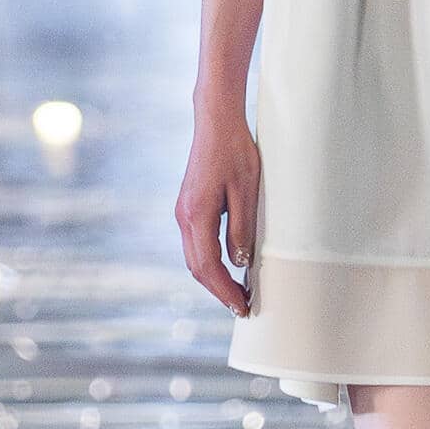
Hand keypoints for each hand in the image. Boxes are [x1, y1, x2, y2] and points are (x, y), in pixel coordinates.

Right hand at [175, 114, 260, 315]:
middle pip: (197, 267)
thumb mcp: (246, 191)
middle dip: (219, 291)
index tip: (241, 307)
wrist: (215, 121)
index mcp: (197, 215)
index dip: (225, 291)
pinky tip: (228, 267)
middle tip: (242, 307)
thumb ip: (241, 228)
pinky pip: (196, 243)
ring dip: (214, 278)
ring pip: (194, 257)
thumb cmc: (235, 151)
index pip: (209, 266)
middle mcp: (184, 217)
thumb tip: (239, 262)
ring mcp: (183, 212)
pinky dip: (210, 262)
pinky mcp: (188, 206)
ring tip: (238, 292)